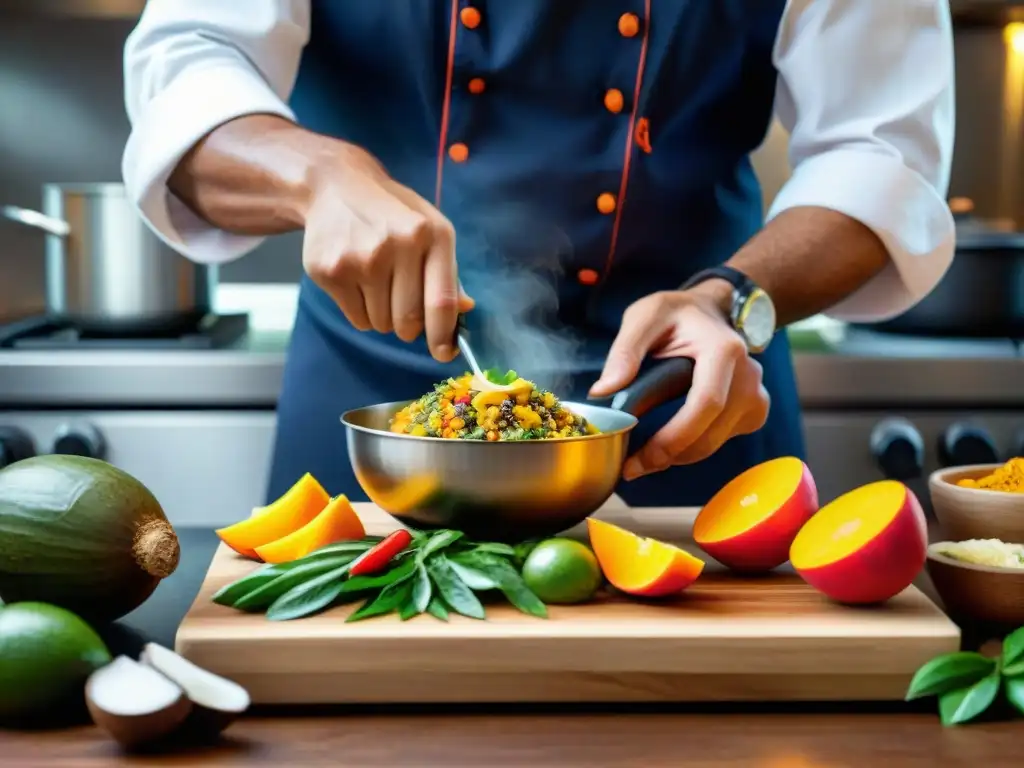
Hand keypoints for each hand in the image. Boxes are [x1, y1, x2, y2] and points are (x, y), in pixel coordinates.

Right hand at [301, 144, 473, 361]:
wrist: (334, 186)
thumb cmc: (391, 214)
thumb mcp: (428, 228)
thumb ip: (447, 271)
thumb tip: (465, 309)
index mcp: (433, 235)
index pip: (442, 301)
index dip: (444, 335)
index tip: (444, 353)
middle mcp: (400, 245)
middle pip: (408, 321)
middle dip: (408, 326)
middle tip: (401, 304)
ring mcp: (363, 259)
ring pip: (381, 324)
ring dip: (382, 316)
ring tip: (375, 281)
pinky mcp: (331, 271)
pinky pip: (357, 319)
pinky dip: (361, 312)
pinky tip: (356, 280)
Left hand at [589, 287, 770, 479]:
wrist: (711, 311)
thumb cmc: (676, 314)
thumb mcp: (644, 317)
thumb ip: (625, 351)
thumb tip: (604, 391)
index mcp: (723, 350)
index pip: (707, 403)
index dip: (675, 437)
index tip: (641, 457)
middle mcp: (748, 374)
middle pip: (711, 431)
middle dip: (670, 455)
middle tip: (633, 468)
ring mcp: (756, 393)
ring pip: (717, 442)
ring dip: (679, 456)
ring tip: (644, 460)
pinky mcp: (754, 409)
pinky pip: (724, 439)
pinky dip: (695, 448)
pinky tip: (672, 443)